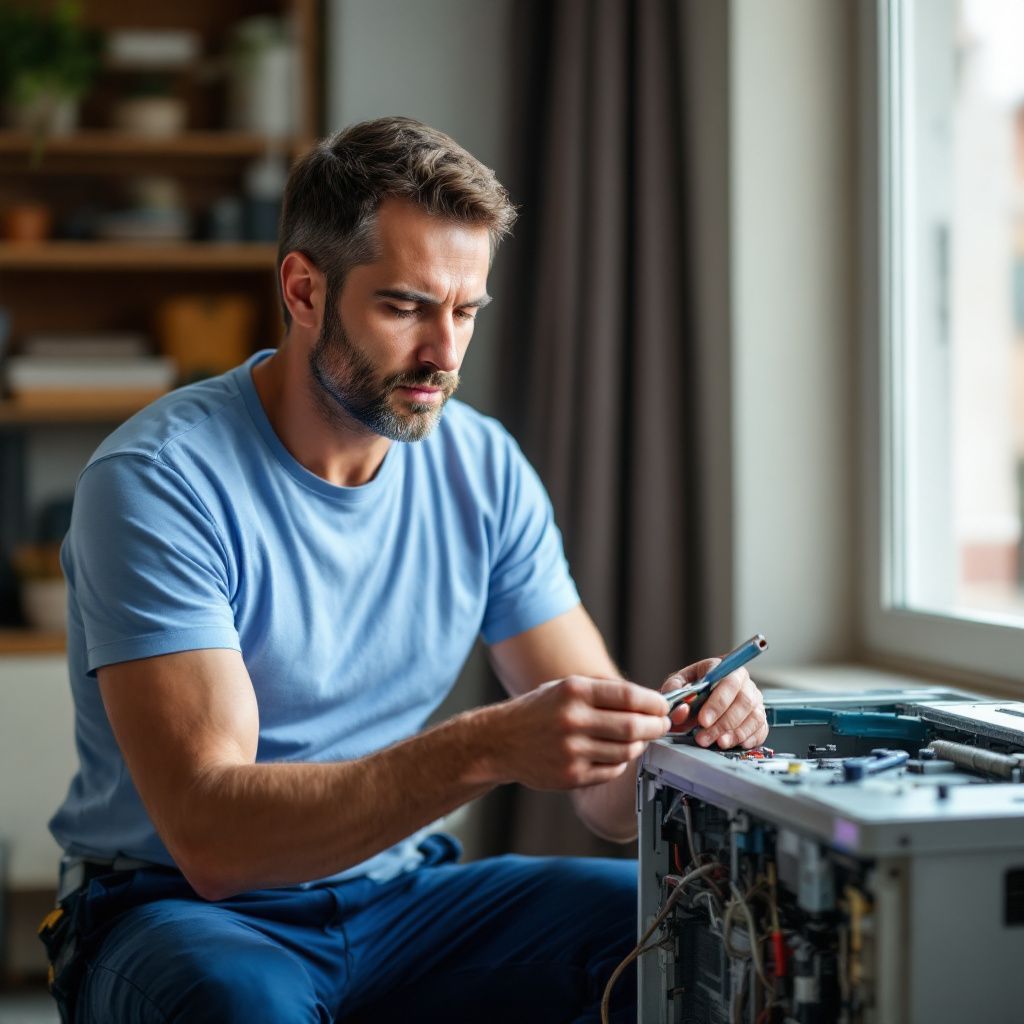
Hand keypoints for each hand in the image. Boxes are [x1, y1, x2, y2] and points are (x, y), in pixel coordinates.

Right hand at [487, 676, 671, 789]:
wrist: (499, 742)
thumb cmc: (537, 711)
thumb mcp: (564, 688)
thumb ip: (602, 692)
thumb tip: (647, 700)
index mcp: (573, 691)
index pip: (628, 696)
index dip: (653, 702)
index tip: (663, 706)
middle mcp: (572, 720)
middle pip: (632, 726)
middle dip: (656, 726)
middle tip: (662, 725)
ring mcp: (571, 751)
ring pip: (626, 751)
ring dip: (639, 745)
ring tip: (639, 738)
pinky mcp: (571, 776)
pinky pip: (611, 771)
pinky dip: (620, 763)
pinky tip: (615, 754)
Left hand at [660, 658, 767, 749]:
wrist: (700, 694)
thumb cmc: (691, 687)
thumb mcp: (677, 683)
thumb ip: (675, 693)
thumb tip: (682, 709)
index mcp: (722, 666)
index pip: (726, 681)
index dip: (717, 703)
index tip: (703, 720)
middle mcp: (742, 680)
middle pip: (743, 700)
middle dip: (723, 722)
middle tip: (705, 736)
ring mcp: (754, 697)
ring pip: (754, 715)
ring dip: (735, 733)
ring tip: (718, 743)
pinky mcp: (759, 715)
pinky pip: (761, 727)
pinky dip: (750, 738)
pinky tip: (735, 743)